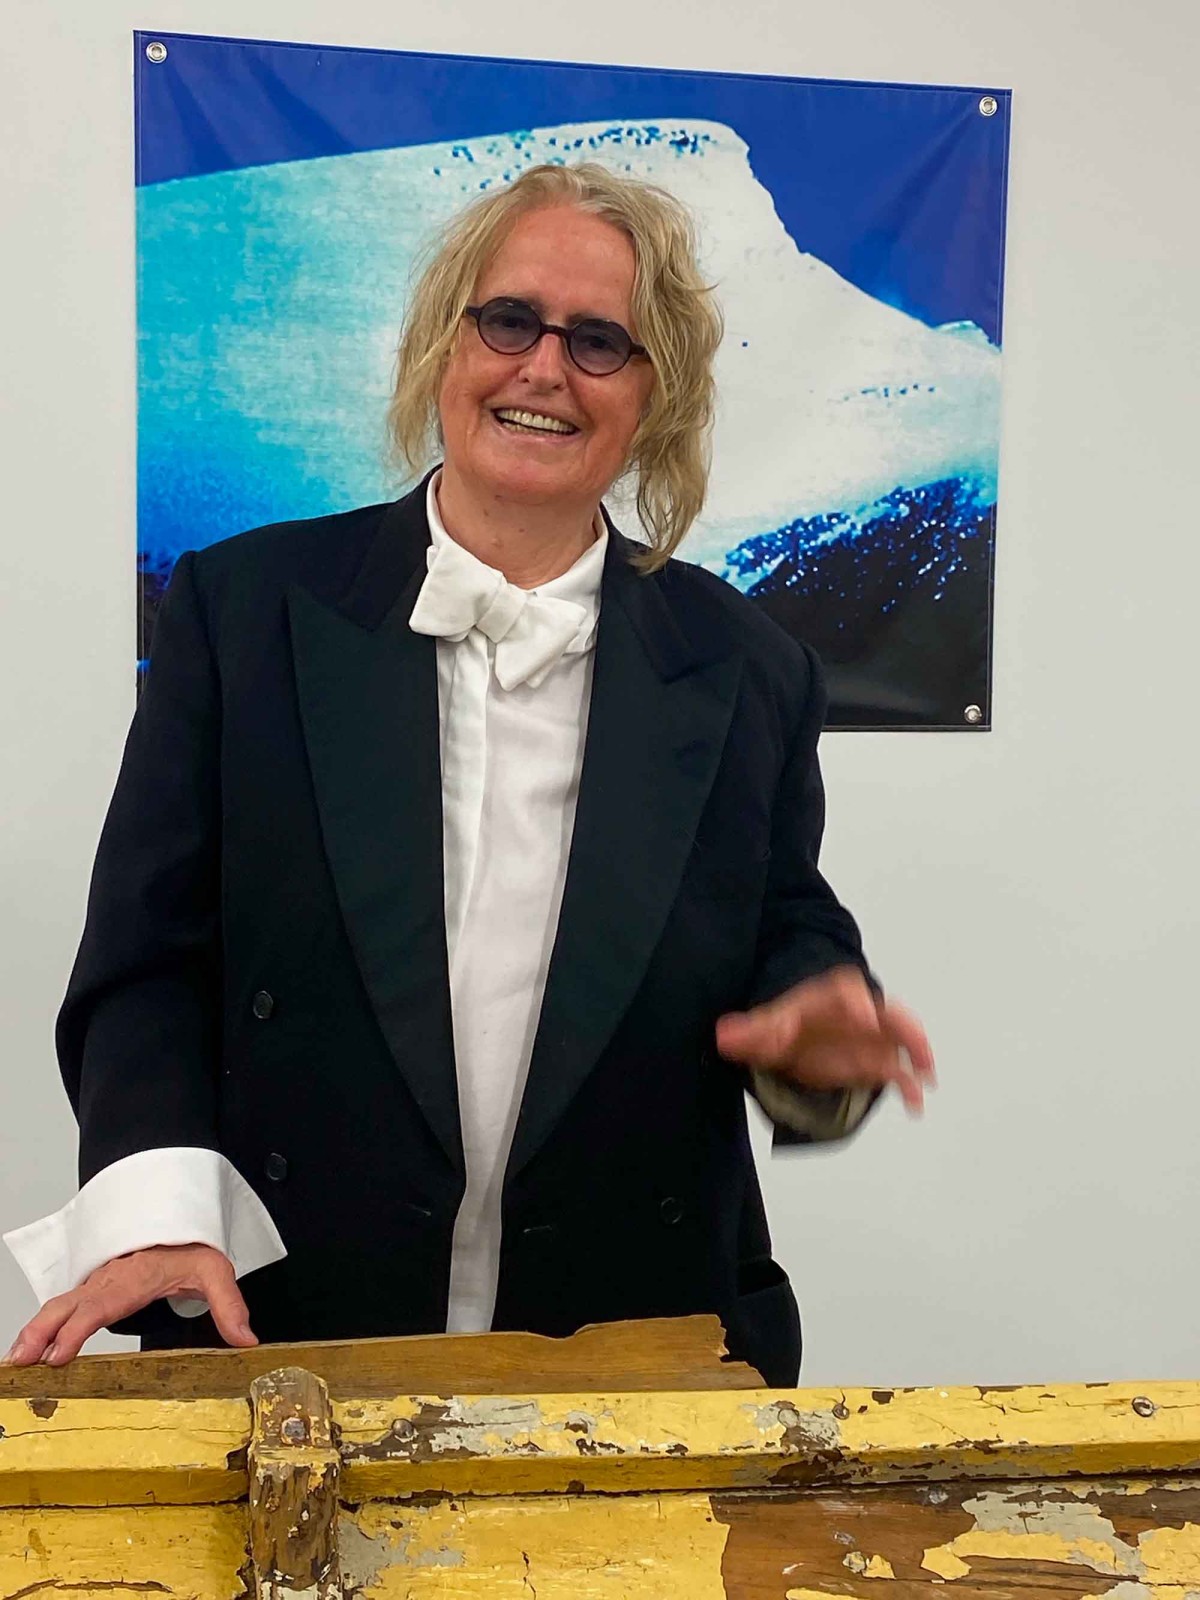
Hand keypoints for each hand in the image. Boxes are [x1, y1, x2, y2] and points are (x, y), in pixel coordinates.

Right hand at [2, 1243, 257, 1365]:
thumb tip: (246, 1340)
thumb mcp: (217, 1272)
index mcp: (136, 1277)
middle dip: (42, 1331)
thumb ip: (230, 1306)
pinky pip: (62, 1307)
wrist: (178, 1228)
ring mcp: (97, 1284)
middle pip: (69, 1304)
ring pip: (59, 1305)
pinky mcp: (92, 1290)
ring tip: (17, 1360)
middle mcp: (110, 1280)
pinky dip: (41, 1326)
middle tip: (22, 1360)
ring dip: (35, 1330)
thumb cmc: (192, 1249)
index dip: (78, 1328)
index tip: (59, 1353)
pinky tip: (29, 1348)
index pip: (103, 1303)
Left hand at [716, 965, 934, 1112]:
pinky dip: (908, 1085)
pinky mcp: (875, 1062)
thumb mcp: (766, 1025)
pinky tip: (915, 1103)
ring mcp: (871, 1037)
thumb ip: (748, 1032)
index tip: (864, 1016)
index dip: (858, 1001)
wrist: (797, 1031)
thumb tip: (724, 1036)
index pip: (847, 990)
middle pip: (887, 1009)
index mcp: (831, 996)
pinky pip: (897, 1071)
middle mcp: (858, 1011)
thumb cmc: (787, 1022)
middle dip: (902, 1025)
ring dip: (917, 1053)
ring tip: (926, 1075)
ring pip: (901, 1038)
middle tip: (911, 1041)